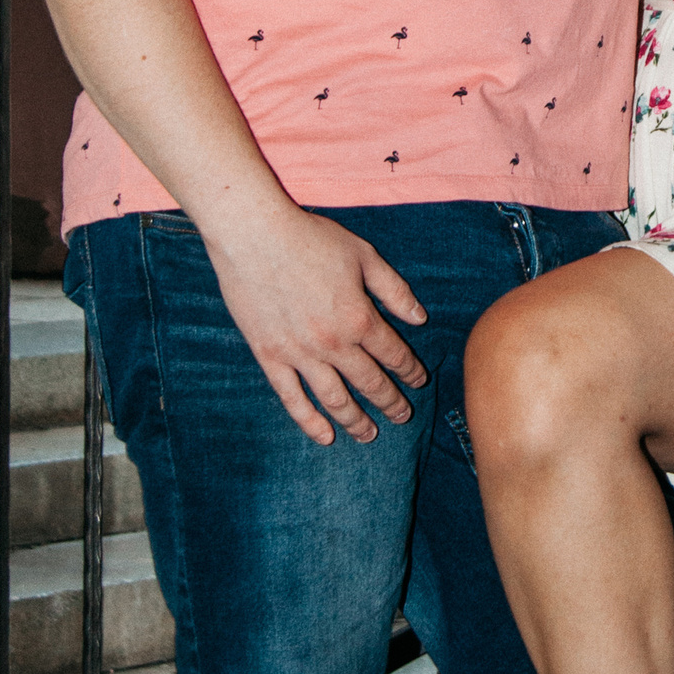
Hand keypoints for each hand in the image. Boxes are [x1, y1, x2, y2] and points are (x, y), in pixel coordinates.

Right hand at [202, 203, 429, 445]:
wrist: (253, 235)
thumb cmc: (311, 239)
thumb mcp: (364, 257)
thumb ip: (394, 290)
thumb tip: (420, 318)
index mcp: (360, 318)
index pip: (395, 355)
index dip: (411, 371)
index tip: (419, 382)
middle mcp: (334, 343)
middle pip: (370, 383)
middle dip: (391, 403)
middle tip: (403, 417)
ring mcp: (299, 354)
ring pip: (335, 400)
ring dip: (356, 421)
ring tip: (370, 435)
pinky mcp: (269, 356)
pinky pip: (292, 398)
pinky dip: (309, 421)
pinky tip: (325, 437)